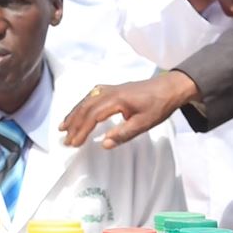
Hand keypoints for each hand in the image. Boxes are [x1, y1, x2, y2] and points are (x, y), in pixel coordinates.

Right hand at [59, 71, 199, 148]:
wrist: (169, 88)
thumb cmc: (158, 106)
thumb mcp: (144, 123)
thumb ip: (123, 134)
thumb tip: (104, 144)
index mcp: (116, 100)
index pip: (92, 116)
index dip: (81, 131)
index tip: (74, 143)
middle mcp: (109, 92)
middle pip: (85, 108)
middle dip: (73, 125)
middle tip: (65, 140)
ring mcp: (109, 88)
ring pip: (86, 101)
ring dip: (74, 114)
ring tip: (63, 127)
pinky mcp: (112, 89)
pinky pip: (91, 96)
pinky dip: (81, 105)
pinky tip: (77, 111)